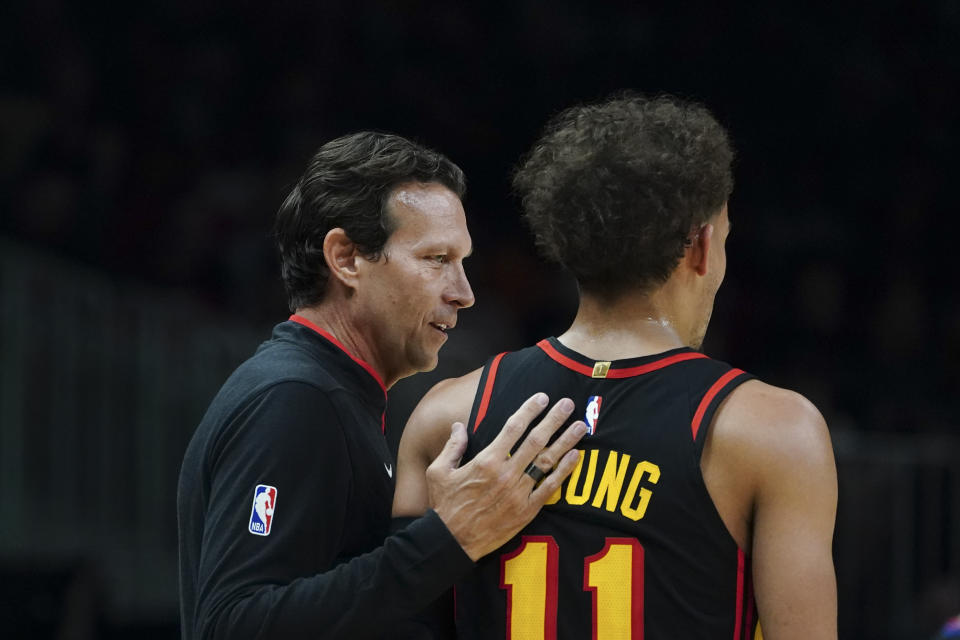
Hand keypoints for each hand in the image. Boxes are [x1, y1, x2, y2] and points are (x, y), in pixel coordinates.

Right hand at [426, 393, 585, 560]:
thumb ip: (453, 446)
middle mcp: (506, 473)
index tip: (542, 398)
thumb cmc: (444, 505)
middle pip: (536, 440)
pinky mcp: (527, 510)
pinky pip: (550, 487)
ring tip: (581, 427)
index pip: (513, 427)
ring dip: (565, 442)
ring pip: (547, 462)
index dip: (529, 410)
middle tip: (568, 404)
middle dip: (554, 419)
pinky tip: (576, 457)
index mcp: (486, 460)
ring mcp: (519, 492)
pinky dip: (564, 471)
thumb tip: (458, 426)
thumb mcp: (439, 471)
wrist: (452, 541)